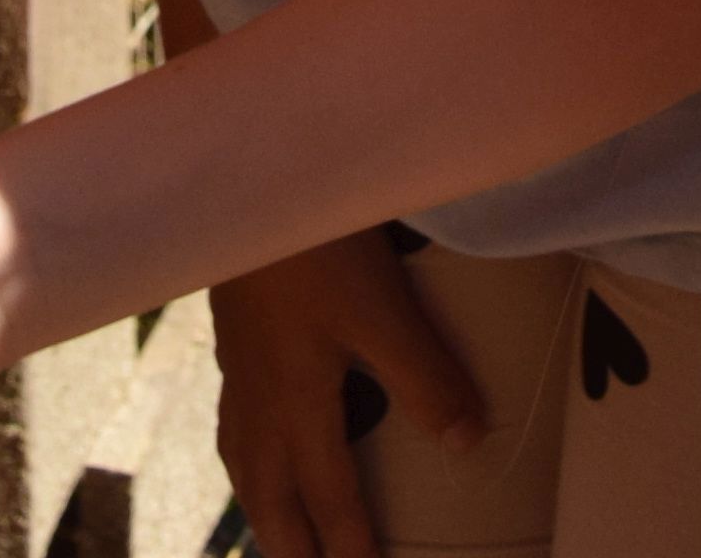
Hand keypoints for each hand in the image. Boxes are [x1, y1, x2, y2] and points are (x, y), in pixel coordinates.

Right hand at [211, 232, 485, 557]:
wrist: (249, 179)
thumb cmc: (317, 243)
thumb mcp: (384, 309)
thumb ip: (426, 379)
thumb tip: (467, 446)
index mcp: (298, 407)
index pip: (329, 503)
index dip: (351, 552)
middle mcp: (261, 401)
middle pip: (270, 503)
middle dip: (291, 551)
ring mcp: (240, 371)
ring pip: (245, 467)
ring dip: (266, 512)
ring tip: (278, 534)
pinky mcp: (232, 339)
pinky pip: (235, 428)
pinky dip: (249, 462)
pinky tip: (258, 443)